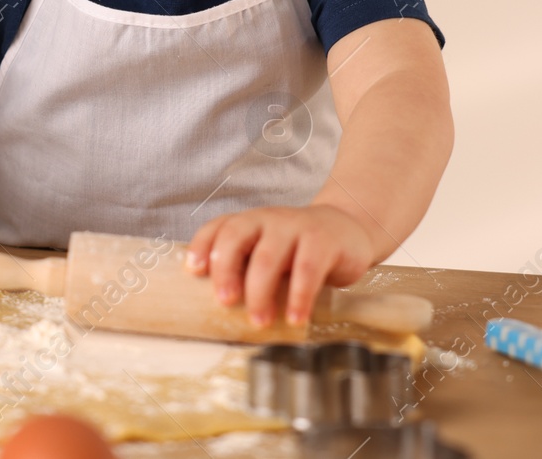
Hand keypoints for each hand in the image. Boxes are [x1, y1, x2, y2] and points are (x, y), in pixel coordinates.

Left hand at [184, 204, 376, 327]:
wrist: (347, 230)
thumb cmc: (298, 250)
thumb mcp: (269, 253)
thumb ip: (247, 270)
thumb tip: (220, 310)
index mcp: (249, 222)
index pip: (218, 227)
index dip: (202, 246)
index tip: (194, 272)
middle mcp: (267, 220)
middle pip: (236, 237)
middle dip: (226, 271)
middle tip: (225, 302)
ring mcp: (295, 227)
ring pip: (268, 256)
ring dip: (260, 291)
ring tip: (260, 321)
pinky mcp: (323, 241)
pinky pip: (307, 269)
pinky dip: (298, 297)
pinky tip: (295, 317)